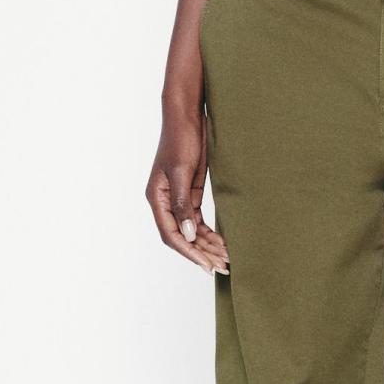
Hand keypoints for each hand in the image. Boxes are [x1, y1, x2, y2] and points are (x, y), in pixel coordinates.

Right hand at [148, 99, 230, 273]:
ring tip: (226, 258)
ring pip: (191, 231)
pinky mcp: (190, 193)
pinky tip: (222, 242)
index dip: (189, 252)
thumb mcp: (182, 171)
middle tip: (223, 267)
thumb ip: (182, 203)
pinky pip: (198, 220)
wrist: (187, 116)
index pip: (171, 234)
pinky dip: (209, 232)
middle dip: (202, 253)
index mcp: (156, 198)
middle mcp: (165, 202)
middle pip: (182, 236)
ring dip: (207, 245)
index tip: (207, 265)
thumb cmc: (180, 139)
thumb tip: (187, 234)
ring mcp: (178, 199)